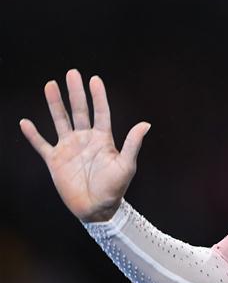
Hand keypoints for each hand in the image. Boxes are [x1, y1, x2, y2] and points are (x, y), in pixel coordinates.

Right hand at [19, 69, 151, 221]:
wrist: (97, 209)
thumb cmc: (115, 188)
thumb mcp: (126, 165)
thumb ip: (132, 144)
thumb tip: (145, 123)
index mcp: (103, 139)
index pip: (101, 112)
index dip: (98, 96)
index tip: (95, 79)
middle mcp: (85, 139)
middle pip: (79, 110)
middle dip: (75, 92)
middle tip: (71, 73)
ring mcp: (69, 148)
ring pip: (60, 120)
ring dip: (54, 104)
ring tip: (50, 85)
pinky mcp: (55, 161)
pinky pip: (41, 144)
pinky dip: (33, 135)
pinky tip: (25, 122)